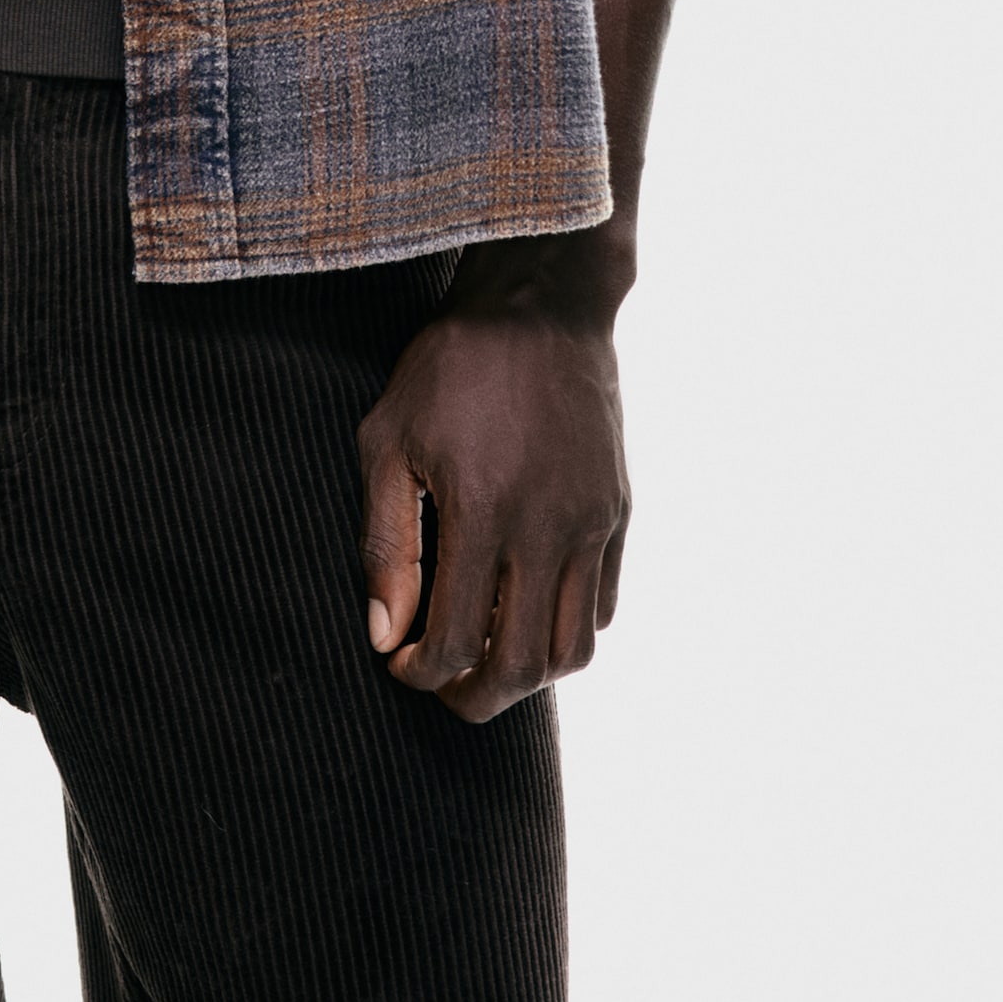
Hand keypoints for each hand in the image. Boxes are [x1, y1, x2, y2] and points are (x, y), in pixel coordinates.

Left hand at [357, 249, 631, 719]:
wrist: (540, 303)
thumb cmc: (451, 365)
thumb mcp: (389, 438)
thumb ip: (385, 542)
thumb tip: (386, 633)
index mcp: (481, 511)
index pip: (455, 642)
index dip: (421, 673)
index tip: (399, 660)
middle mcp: (547, 528)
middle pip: (520, 668)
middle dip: (472, 697)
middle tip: (442, 685)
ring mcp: (591, 523)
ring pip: (573, 652)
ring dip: (527, 676)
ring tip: (486, 657)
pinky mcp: (617, 512)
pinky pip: (602, 606)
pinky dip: (565, 631)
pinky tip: (525, 608)